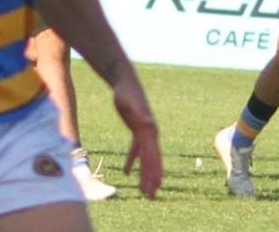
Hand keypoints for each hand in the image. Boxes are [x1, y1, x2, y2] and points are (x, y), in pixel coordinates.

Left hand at [112, 75, 161, 198]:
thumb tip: (148, 123)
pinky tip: (126, 172)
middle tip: (151, 197)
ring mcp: (144, 132)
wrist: (124, 81)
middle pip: (152, 160)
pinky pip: (135, 150)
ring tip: (143, 191)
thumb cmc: (126, 91)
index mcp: (150, 131)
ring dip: (144, 174)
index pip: (153, 156)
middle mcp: (150, 133)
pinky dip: (131, 161)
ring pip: (145, 158)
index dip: (153, 173)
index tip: (154, 188)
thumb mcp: (130, 102)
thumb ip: (140, 113)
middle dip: (152, 179)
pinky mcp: (136, 129)